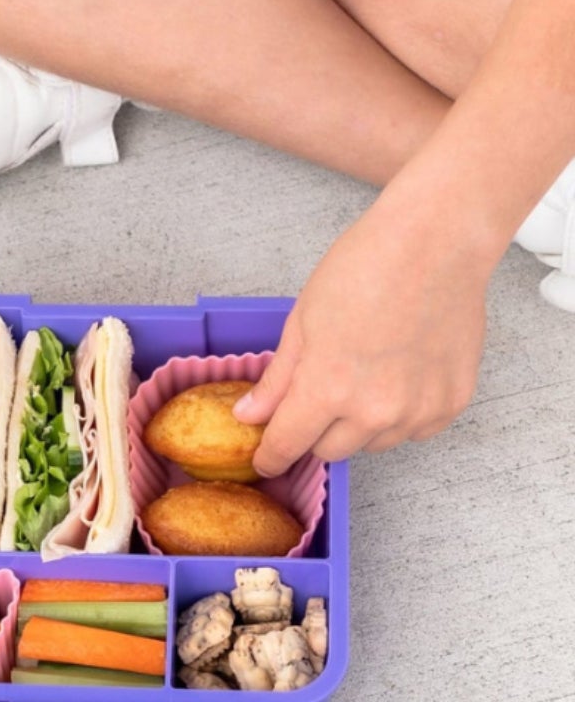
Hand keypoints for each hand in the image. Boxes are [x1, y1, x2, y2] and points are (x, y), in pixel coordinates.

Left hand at [234, 199, 490, 476]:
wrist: (434, 244)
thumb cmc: (363, 270)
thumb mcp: (301, 322)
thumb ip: (278, 379)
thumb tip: (249, 415)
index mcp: (328, 390)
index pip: (288, 446)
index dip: (271, 455)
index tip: (266, 458)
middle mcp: (375, 411)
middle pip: (329, 450)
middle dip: (315, 430)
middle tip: (321, 392)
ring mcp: (418, 411)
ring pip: (372, 444)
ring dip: (359, 425)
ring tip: (365, 376)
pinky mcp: (451, 404)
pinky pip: (413, 431)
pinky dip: (400, 416)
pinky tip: (398, 376)